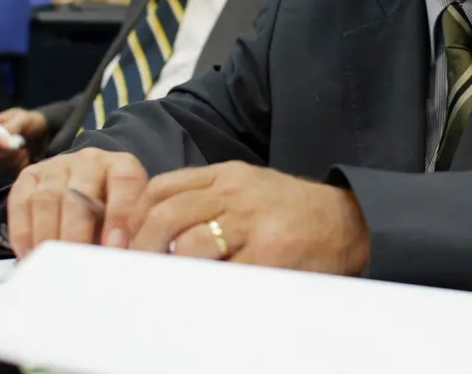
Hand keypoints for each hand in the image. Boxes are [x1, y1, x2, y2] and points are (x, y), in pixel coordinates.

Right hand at [0, 107, 48, 175]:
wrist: (41, 134)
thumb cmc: (30, 122)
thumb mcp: (25, 118)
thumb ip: (13, 125)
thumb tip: (4, 136)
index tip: (9, 145)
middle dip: (5, 154)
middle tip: (22, 150)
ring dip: (14, 161)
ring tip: (26, 152)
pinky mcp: (3, 166)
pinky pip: (6, 172)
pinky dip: (18, 167)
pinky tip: (26, 158)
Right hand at [7, 148, 149, 258]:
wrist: (88, 196)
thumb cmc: (113, 214)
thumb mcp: (131, 219)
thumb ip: (129, 233)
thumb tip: (119, 256)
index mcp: (122, 165)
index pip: (124, 181)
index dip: (120, 214)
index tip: (114, 248)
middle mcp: (90, 160)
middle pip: (80, 191)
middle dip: (77, 231)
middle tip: (75, 262)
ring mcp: (57, 165)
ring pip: (47, 196)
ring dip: (47, 234)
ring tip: (50, 264)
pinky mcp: (30, 175)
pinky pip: (20, 201)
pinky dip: (23, 231)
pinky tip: (29, 254)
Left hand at [126, 161, 369, 275]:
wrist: (348, 222)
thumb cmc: (293, 212)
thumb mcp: (249, 188)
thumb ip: (208, 199)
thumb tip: (156, 229)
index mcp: (225, 176)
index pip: (162, 188)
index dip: (134, 217)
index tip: (123, 243)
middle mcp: (235, 193)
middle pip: (167, 214)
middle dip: (141, 247)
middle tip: (130, 272)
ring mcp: (252, 222)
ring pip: (191, 242)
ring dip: (168, 267)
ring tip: (158, 286)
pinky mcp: (269, 253)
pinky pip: (224, 272)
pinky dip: (204, 286)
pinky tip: (194, 296)